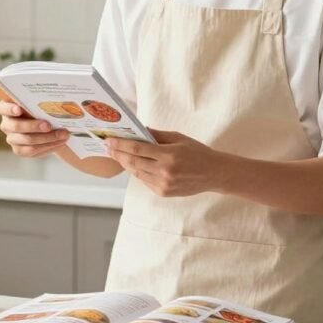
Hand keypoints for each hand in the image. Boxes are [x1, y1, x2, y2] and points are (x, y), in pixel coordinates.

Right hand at [0, 101, 69, 157]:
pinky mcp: (20, 150)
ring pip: (27, 141)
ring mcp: (12, 139)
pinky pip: (33, 151)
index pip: (3, 108)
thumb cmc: (38, 109)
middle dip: (34, 126)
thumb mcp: (36, 102)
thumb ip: (39, 100)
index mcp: (6, 109)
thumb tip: (56, 99)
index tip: (19, 109)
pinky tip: (60, 142)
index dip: (10, 109)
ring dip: (46, 139)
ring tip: (62, 135)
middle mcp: (6, 124)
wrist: (43, 124)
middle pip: (16, 127)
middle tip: (49, 125)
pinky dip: (49, 147)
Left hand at [105, 129, 224, 196]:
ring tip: (117, 155)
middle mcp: (164, 171)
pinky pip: (145, 181)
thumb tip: (139, 130)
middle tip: (108, 147)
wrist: (214, 173)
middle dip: (118, 154)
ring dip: (125, 164)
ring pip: (137, 173)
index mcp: (168, 155)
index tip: (109, 140)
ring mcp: (163, 184)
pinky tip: (132, 165)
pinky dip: (137, 172)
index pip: (137, 148)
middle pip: (133, 162)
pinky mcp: (163, 192)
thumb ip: (158, 135)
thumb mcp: (179, 138)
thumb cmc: (198, 153)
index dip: (121, 144)